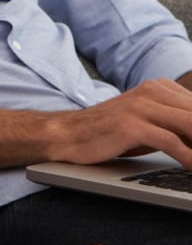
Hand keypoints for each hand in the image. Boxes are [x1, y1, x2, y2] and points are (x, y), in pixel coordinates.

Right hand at [50, 78, 191, 166]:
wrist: (66, 134)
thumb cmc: (107, 133)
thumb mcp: (145, 123)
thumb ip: (175, 124)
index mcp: (158, 87)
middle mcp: (151, 91)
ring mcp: (141, 107)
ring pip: (190, 124)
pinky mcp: (131, 125)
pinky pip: (171, 141)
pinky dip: (189, 157)